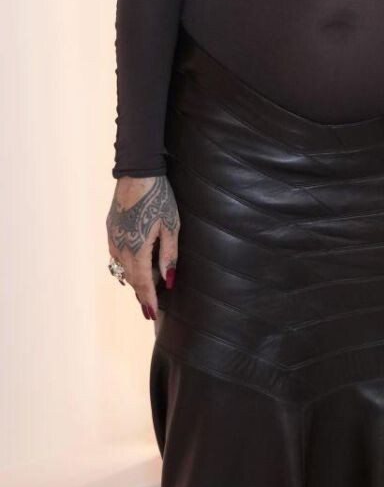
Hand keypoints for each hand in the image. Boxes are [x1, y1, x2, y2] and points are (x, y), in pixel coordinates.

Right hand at [107, 173, 178, 320]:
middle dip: (140, 292)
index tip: (150, 313)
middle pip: (130, 278)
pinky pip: (116, 254)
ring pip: (122, 267)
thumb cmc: (159, 197)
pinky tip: (136, 265)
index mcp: (136, 248)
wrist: (137, 173)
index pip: (141, 282)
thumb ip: (169, 255)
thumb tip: (169, 280)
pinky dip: (127, 264)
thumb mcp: (171, 226)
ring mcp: (112, 237)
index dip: (147, 298)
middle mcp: (119, 246)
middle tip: (149, 307)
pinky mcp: (110, 228)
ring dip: (133, 278)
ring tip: (145, 289)